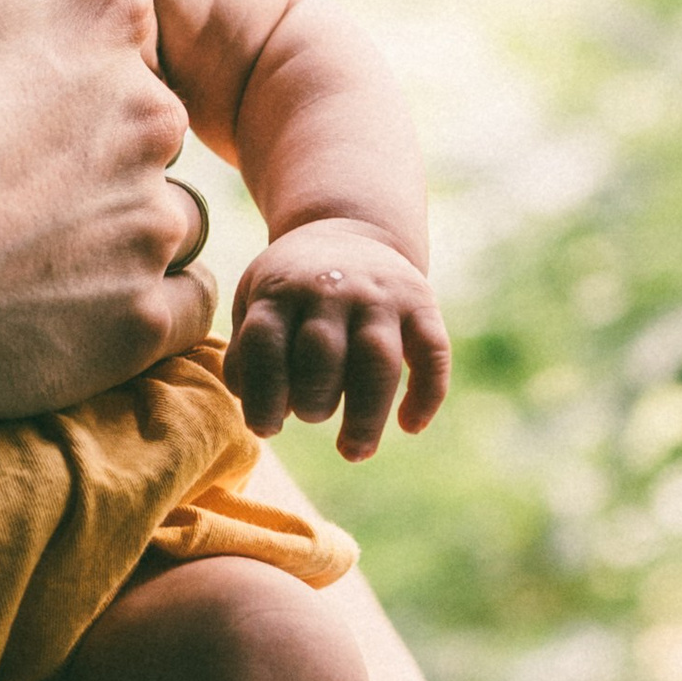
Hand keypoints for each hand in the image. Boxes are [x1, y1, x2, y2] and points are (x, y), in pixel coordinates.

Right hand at [0, 0, 213, 419]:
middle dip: (64, 130)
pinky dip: (117, 299)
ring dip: (97, 216)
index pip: (96, 13)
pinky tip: (35, 293)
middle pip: (127, 108)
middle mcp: (152, 110)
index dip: (20, 43)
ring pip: (150, 205)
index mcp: (104, 7)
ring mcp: (148, 224)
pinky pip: (167, 304)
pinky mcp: (133, 326)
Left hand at [226, 221, 449, 458]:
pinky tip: (410, 426)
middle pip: (322, 354)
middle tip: (310, 416)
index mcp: (280, 290)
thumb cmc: (292, 287)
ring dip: (366, 415)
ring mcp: (380, 295)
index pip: (264, 344)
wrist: (348, 229)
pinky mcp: (421, 304)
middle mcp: (331, 289)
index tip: (265, 429)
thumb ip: (248, 351)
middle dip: (313, 401)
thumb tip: (256, 405)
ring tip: (353, 451)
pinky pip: (433, 352)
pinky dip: (426, 394)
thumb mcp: (257, 301)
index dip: (263, 394)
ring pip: (377, 359)